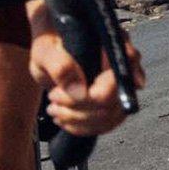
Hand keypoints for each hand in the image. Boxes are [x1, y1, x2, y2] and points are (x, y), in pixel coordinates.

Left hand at [33, 23, 137, 137]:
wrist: (52, 43)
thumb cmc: (49, 41)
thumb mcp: (44, 49)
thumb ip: (59, 64)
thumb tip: (79, 92)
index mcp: (112, 44)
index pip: (117, 81)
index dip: (90, 98)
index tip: (57, 95)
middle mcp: (124, 64)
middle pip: (113, 103)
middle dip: (79, 111)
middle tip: (52, 101)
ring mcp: (122, 83)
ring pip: (113, 117)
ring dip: (80, 122)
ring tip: (55, 111)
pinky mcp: (115, 98)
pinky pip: (109, 123)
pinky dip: (85, 128)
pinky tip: (65, 121)